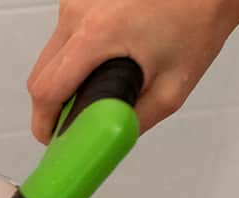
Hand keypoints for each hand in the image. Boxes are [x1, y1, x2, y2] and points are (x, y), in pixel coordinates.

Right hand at [28, 0, 238, 141]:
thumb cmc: (198, 24)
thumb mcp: (170, 92)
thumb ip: (130, 123)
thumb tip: (98, 143)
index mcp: (96, 35)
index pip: (47, 91)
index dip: (44, 123)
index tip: (51, 138)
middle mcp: (80, 11)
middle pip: (40, 74)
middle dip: (51, 104)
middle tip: (74, 119)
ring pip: (49, 54)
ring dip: (64, 76)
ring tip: (99, 82)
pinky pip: (64, 34)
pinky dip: (75, 52)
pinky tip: (106, 54)